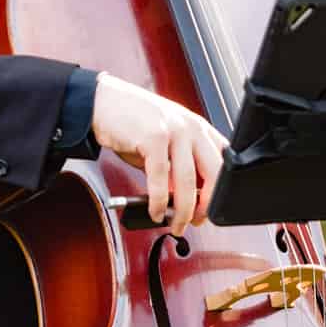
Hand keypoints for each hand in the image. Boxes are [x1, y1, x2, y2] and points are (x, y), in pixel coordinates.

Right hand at [91, 74, 227, 236]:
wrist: (101, 102)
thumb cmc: (132, 123)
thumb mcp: (164, 143)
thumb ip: (177, 167)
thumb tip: (185, 200)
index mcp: (198, 127)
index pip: (224, 162)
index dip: (220, 191)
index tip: (209, 210)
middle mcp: (191, 127)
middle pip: (214, 174)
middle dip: (207, 205)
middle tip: (196, 221)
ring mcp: (174, 130)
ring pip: (188, 181)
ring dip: (182, 211)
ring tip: (175, 224)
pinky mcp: (153, 137)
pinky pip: (160, 179)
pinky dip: (159, 202)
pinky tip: (155, 212)